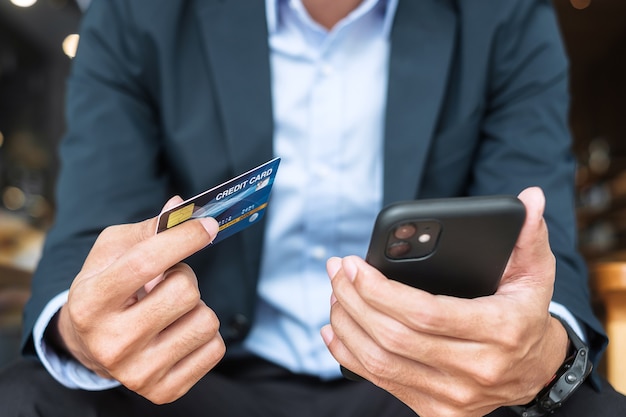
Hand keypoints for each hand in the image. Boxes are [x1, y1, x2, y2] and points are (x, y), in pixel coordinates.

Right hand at [52, 197, 225, 403]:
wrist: (90, 346)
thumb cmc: (107, 288)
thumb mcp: (114, 253)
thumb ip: (150, 229)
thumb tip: (184, 206)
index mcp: (91, 302)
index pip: (145, 263)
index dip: (183, 238)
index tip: (208, 225)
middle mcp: (111, 343)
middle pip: (185, 292)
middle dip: (185, 277)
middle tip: (169, 282)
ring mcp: (138, 374)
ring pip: (206, 320)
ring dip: (197, 307)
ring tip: (171, 310)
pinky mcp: (164, 392)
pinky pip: (216, 348)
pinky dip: (205, 334)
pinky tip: (179, 333)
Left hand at [321, 187, 569, 416]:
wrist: (534, 371)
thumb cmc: (525, 313)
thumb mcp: (535, 272)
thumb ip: (528, 235)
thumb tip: (530, 198)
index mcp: (500, 331)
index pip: (424, 313)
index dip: (380, 290)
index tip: (353, 264)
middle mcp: (476, 370)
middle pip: (394, 337)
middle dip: (354, 300)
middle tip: (337, 271)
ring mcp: (454, 397)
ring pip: (380, 361)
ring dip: (346, 324)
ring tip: (335, 294)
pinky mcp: (435, 411)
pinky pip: (380, 381)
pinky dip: (349, 354)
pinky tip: (335, 330)